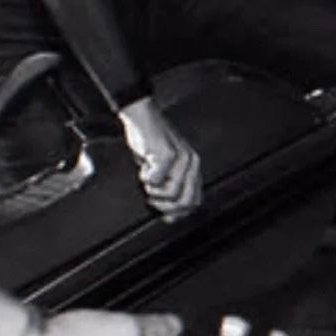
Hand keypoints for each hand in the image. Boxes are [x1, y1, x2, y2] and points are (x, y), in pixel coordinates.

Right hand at [118, 96, 203, 217]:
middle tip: (152, 198)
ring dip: (153, 190)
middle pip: (186, 202)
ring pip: (171, 194)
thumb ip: (171, 188)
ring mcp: (182, 158)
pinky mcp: (167, 154)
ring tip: (147, 177)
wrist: (140, 116)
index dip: (179, 213)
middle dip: (166, 207)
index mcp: (194, 166)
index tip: (163, 213)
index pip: (195, 201)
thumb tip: (171, 218)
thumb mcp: (164, 169)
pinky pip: (155, 180)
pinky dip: (145, 177)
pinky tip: (144, 165)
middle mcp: (192, 162)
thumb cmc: (149, 142)